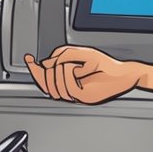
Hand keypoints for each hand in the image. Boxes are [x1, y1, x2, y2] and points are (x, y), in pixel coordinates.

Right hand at [24, 46, 139, 104]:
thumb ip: (61, 55)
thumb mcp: (81, 53)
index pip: (45, 77)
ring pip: (55, 87)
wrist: (124, 75)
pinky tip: (75, 68)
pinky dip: (69, 74)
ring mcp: (76, 94)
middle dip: (46, 71)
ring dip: (60, 71)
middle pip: (45, 84)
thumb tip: (45, 63)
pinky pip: (68, 87)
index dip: (34, 69)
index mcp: (67, 79)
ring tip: (71, 64)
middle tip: (51, 63)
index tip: (28, 59)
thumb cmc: (107, 66)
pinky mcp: (84, 97)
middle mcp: (70, 88)